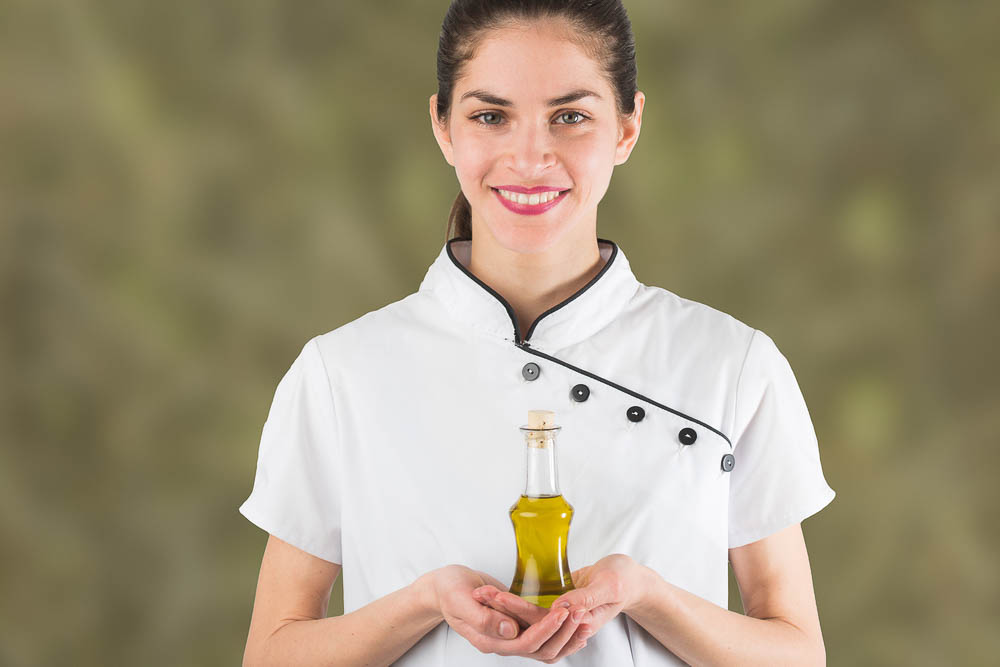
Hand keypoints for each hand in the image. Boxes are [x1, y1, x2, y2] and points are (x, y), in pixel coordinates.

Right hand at [428, 564, 576, 658]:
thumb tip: (510, 630)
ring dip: (566, 635)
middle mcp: (501, 642)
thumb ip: (483, 618)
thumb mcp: (460, 600)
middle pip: (540, 649)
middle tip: (580, 613)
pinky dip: (559, 632)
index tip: (563, 612)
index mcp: (488, 639)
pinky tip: (572, 622)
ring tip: (584, 620)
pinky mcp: (515, 625)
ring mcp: (509, 636)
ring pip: (545, 647)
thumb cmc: (449, 589)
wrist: (443, 586)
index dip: (546, 630)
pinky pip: (541, 636)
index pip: (525, 643)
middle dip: (563, 633)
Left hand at [472, 554, 645, 662]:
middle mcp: (566, 626)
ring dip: (505, 607)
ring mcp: (561, 618)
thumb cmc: (624, 580)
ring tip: (483, 593)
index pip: (539, 622)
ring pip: (527, 618)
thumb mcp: (608, 586)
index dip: (514, 611)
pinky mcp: (557, 607)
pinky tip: (498, 596)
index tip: (495, 597)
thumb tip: (561, 607)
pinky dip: (516, 604)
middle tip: (480, 592)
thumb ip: (586, 597)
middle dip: (502, 609)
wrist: (632, 579)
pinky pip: (533, 610)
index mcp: (578, 623)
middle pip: (527, 622)